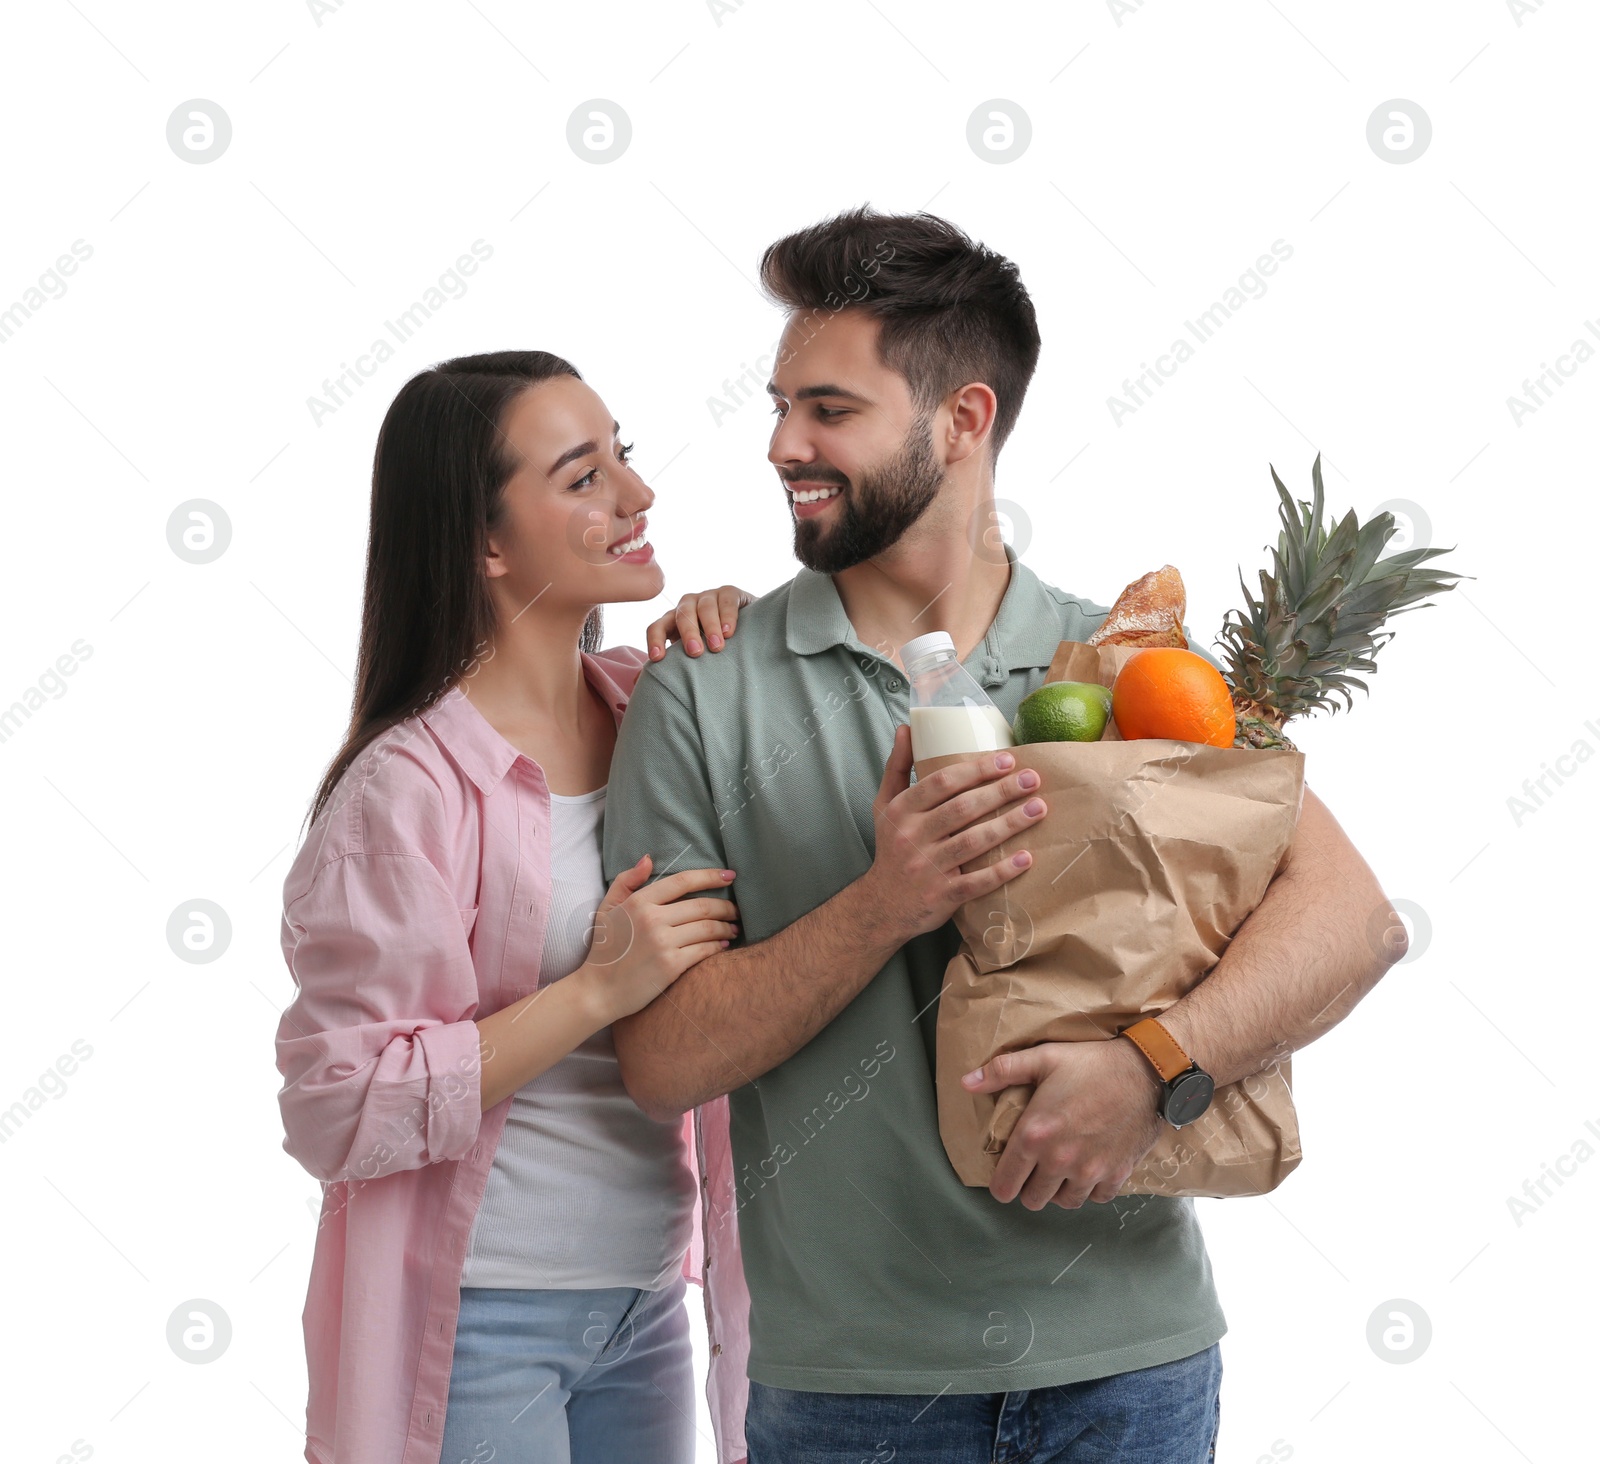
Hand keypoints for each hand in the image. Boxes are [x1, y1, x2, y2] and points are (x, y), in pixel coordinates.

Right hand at [578, 855, 739, 1022]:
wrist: (597, 991)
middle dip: (725, 906)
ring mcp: (662, 943)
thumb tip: (649, 859)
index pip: (683, 881)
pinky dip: (719, 946)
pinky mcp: (671, 966)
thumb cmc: (605, 949)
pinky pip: (704, 950)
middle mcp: (652, 919)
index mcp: (639, 902)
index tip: (730, 876)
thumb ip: (626, 881)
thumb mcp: (607, 908)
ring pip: (707, 928)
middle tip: (736, 909)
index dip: (710, 876)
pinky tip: (724, 944)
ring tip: (733, 927)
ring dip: (726, 926)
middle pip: (701, 906)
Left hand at [645, 585, 755, 659]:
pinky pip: (726, 600)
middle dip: (688, 633)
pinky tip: (730, 631)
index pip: (657, 627)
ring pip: (704, 607)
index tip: (658, 659)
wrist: (748, 630)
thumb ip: (673, 665)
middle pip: (681, 614)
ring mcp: (708, 597)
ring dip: (710, 626)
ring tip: (717, 647)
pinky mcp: (730, 593)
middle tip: (695, 653)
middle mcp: (688, 606)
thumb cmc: (714, 647)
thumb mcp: (693, 656)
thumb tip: (641, 683)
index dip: (655, 641)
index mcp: (673, 622)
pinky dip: (728, 615)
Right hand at [861, 724, 1048, 945]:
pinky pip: (976, 882)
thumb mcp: (884, 806)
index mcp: (901, 811)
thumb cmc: (892, 849)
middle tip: (1033, 779)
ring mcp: (927, 868)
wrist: (880, 906)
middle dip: (1001, 792)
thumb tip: (907, 727)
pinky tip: (1027, 858)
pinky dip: (1002, 871)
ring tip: (1039, 809)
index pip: (941, 783)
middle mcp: (912, 837)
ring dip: (1009, 824)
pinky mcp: (942, 896)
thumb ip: (897, 767)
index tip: (1007, 760)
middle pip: (962, 809)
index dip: (975, 770)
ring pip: (973, 842)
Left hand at [960, 1037, 1165, 1209]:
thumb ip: (1001, 1071)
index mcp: (1035, 1135)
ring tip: (1059, 1171)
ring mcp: (1090, 1171)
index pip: (1006, 1183)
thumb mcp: (1043, 1058)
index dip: (1000, 1186)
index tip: (1003, 1180)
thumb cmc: (1091, 1063)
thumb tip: (965, 1081)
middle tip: (1032, 1170)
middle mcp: (1060, 1160)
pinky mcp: (1116, 1174)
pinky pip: (1096, 1198)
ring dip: (1058, 1190)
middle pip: (1033, 1199)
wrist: (1145, 1071)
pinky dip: (1090, 1189)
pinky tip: (1087, 1171)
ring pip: (1064, 1202)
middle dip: (1028, 1188)